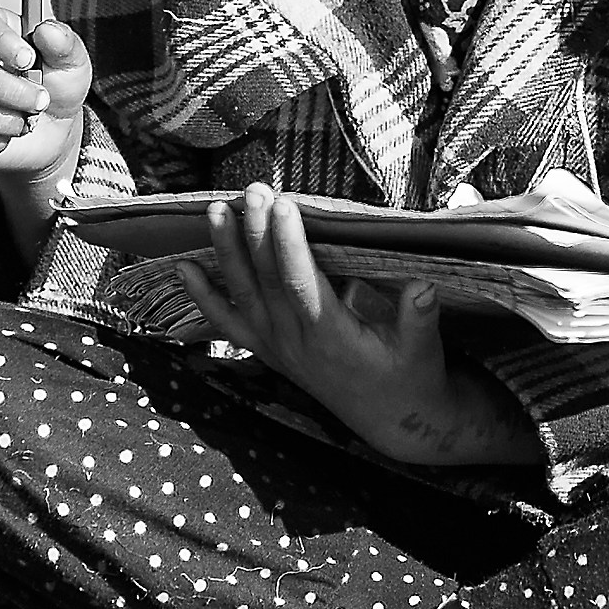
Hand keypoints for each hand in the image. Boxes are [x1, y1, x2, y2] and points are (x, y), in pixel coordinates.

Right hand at [0, 4, 89, 183]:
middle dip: (11, 89)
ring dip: (5, 118)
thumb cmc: (57, 86)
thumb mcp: (72, 63)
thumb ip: (64, 44)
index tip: (28, 59)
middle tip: (41, 100)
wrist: (53, 132)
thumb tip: (46, 30)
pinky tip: (10, 136)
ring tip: (29, 120)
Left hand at [177, 184, 539, 467]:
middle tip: (251, 189)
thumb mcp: (425, 350)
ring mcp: (277, 348)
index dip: (289, 245)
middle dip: (257, 232)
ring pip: (243, 295)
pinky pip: (228, 324)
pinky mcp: (270, 350)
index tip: (284, 204)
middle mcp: (295, 343)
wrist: (392, 420)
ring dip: (227, 252)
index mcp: (332, 337)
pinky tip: (183, 267)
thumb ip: (420, 317)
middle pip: (266, 281)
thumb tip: (423, 287)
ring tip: (216, 210)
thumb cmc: (412, 376)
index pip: (301, 284)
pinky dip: (204, 297)